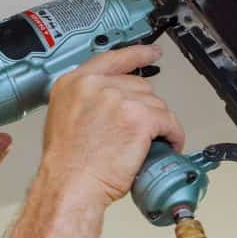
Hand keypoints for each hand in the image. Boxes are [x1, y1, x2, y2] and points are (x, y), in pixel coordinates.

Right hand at [40, 45, 184, 206]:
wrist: (69, 185)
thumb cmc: (66, 164)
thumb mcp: (64, 119)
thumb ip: (86, 102)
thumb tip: (108, 105)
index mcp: (75, 83)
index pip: (113, 59)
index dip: (137, 54)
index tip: (151, 52)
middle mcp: (97, 85)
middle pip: (138, 85)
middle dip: (144, 108)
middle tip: (140, 129)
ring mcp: (120, 99)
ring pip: (155, 104)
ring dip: (157, 124)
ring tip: (149, 143)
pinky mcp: (141, 117)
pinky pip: (168, 121)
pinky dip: (172, 135)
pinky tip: (167, 144)